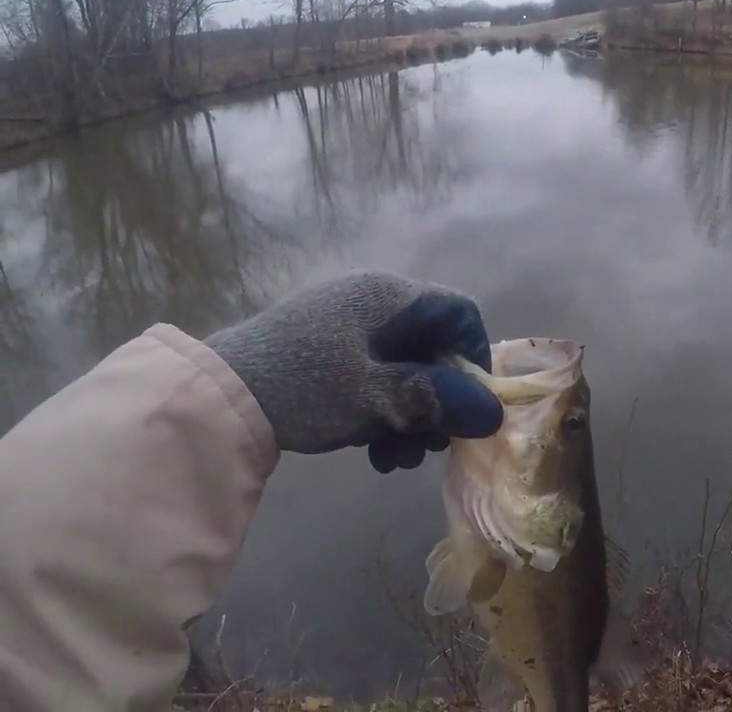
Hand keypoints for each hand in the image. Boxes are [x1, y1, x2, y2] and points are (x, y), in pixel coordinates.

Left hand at [204, 271, 502, 472]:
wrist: (215, 399)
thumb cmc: (306, 387)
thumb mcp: (379, 397)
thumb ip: (440, 400)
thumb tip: (492, 413)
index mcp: (388, 295)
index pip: (460, 313)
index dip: (474, 360)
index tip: (470, 407)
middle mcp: (371, 301)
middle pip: (433, 346)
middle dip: (439, 401)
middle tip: (430, 445)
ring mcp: (345, 327)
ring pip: (404, 370)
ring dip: (411, 417)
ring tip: (396, 460)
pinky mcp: (324, 354)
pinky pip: (374, 378)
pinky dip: (382, 414)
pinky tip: (372, 454)